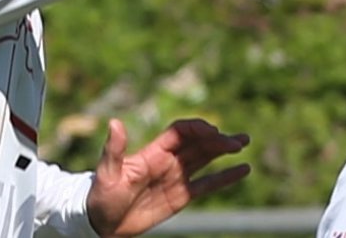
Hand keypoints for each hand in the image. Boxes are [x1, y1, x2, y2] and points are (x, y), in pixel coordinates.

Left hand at [85, 118, 250, 236]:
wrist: (101, 223)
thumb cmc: (101, 196)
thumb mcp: (107, 173)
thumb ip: (114, 150)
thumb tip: (114, 122)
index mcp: (154, 152)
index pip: (181, 132)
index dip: (197, 129)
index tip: (213, 132)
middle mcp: (169, 161)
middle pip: (198, 144)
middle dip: (218, 140)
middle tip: (238, 142)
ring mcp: (176, 178)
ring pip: (206, 159)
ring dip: (224, 149)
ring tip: (245, 142)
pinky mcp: (181, 196)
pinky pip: (207, 184)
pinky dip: (225, 177)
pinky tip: (243, 170)